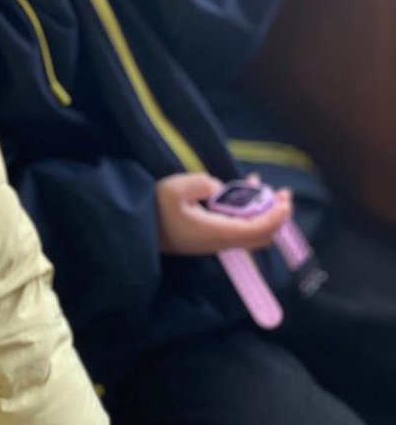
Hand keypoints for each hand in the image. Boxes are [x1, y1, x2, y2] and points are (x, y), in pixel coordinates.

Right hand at [156, 172, 292, 255]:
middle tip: (284, 195)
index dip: (275, 217)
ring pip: (250, 232)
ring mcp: (215, 241)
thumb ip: (203, 183)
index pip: (257, 229)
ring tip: (268, 191)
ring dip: (263, 213)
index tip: (286, 201)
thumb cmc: (155, 208)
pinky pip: (238, 227)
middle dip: (276, 216)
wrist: (138, 229)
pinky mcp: (208, 237)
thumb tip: (220, 188)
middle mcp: (220, 241)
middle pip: (259, 236)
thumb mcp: (175, 189)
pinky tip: (245, 194)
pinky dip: (248, 213)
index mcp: (216, 231)